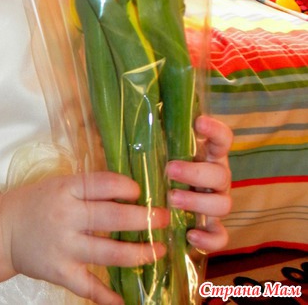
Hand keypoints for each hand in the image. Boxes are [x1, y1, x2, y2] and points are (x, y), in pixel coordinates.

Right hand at [0, 171, 168, 304]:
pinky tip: (126, 300)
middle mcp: (66, 216)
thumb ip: (90, 188)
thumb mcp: (60, 185)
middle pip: (111, 217)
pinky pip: (87, 286)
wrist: (3, 229)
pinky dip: (107, 296)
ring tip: (158, 251)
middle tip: (165, 219)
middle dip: (143, 218)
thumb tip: (129, 191)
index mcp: (66, 190)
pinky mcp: (59, 272)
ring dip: (137, 253)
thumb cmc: (37, 202)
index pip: (102, 184)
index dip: (125, 187)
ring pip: (107, 252)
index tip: (140, 191)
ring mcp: (63, 246)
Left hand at [166, 115, 232, 253]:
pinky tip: (190, 235)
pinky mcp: (212, 229)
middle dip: (196, 172)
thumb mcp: (157, 151)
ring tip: (172, 199)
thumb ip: (154, 136)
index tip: (198, 122)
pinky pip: (221, 237)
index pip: (223, 139)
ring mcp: (216, 203)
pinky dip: (209, 239)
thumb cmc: (161, 169)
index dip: (215, 130)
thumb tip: (132, 114)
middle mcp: (217, 178)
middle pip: (220, 174)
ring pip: (223, 204)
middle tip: (170, 169)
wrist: (163, 205)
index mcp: (208, 155)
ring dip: (197, 202)